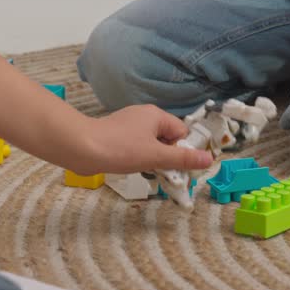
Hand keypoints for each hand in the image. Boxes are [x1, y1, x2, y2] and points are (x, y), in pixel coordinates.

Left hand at [72, 104, 212, 174]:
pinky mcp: (116, 134)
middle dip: (167, 156)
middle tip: (162, 174)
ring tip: (144, 170)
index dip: (182, 151)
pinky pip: (136, 146)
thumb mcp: (155, 156)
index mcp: (156, 115)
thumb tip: (209, 159)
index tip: (177, 169)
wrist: (81, 147)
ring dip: (152, 159)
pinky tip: (130, 167)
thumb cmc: (120, 149)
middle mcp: (143, 115)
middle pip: (167, 138)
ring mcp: (128, 124)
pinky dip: (137, 157)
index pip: (181, 132)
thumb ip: (182, 158)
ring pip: (151, 143)